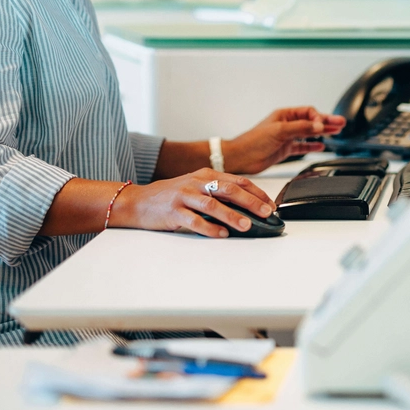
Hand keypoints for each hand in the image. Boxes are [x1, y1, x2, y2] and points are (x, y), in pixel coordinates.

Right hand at [112, 168, 276, 238]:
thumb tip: (248, 206)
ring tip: (247, 225)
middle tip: (266, 212)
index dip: (256, 192)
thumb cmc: (173, 195)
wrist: (139, 201)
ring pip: (212, 205)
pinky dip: (209, 228)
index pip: (237, 180)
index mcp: (206, 175)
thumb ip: (218, 192)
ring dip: (232, 215)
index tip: (270, 204)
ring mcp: (184, 196)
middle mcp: (196, 182)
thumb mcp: (197, 187)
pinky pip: (194, 221)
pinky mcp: (173, 211)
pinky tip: (221, 234)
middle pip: (228, 189)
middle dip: (250, 201)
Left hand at [223, 106, 345, 174]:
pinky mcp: (285, 149)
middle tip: (341, 123)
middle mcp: (286, 124)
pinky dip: (312, 146)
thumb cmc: (253, 141)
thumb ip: (300, 128)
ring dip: (322, 133)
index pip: (308, 112)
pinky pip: (302, 146)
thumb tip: (317, 125)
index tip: (324, 126)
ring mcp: (286, 137)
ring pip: (309, 133)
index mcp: (284, 115)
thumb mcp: (279, 131)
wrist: (240, 158)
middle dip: (326, 122)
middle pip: (311, 121)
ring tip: (336, 132)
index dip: (318, 118)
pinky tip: (320, 146)